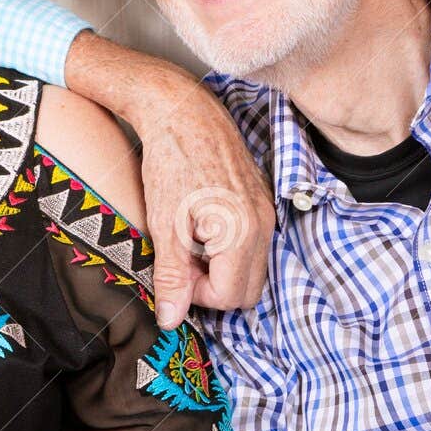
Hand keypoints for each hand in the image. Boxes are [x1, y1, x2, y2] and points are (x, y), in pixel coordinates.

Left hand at [62, 32, 272, 327]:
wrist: (181, 110)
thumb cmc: (170, 161)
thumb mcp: (164, 223)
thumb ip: (172, 275)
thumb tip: (170, 320)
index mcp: (241, 233)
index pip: (230, 298)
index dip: (197, 295)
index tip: (174, 270)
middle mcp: (263, 224)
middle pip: (247, 290)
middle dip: (212, 287)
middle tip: (180, 261)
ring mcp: (266, 212)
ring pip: (251, 268)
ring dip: (219, 269)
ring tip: (188, 242)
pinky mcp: (261, 201)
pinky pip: (252, 245)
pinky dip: (227, 249)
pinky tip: (200, 227)